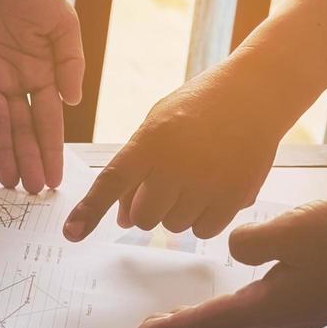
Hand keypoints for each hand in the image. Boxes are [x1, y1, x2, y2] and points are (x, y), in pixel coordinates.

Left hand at [0, 0, 84, 192]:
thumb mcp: (62, 21)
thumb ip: (71, 61)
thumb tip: (73, 100)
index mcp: (43, 74)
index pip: (49, 121)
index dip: (51, 149)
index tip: (55, 178)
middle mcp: (15, 83)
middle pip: (22, 130)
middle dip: (28, 160)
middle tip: (31, 190)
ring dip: (2, 153)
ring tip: (9, 180)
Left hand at [62, 53, 284, 241]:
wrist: (255, 94)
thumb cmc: (199, 107)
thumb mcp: (158, 125)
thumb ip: (135, 170)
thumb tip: (122, 220)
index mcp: (150, 141)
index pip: (112, 181)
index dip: (90, 211)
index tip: (72, 233)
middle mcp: (176, 165)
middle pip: (143, 217)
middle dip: (148, 207)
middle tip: (167, 183)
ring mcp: (206, 183)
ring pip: (173, 227)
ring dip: (178, 211)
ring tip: (195, 178)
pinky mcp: (234, 198)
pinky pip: (204, 231)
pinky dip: (203, 218)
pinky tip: (212, 189)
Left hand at [132, 196, 326, 327]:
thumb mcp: (295, 229)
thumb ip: (252, 241)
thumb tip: (234, 249)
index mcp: (274, 307)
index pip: (209, 321)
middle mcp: (288, 318)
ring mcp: (309, 311)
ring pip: (247, 320)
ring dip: (214, 320)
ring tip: (188, 317)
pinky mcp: (326, 298)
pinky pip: (270, 308)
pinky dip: (243, 306)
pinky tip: (244, 293)